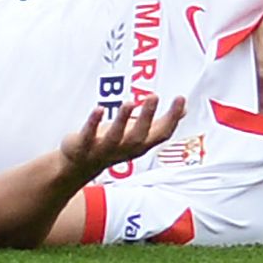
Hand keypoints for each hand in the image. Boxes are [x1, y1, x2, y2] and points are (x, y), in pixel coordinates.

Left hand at [61, 95, 186, 178]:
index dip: (172, 118)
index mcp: (139, 145)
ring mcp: (103, 150)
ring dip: (123, 121)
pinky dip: (93, 123)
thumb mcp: (138, 134)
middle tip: (154, 96)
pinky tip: (99, 108)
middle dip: (147, 117)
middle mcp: (124, 150)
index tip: (180, 98)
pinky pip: (89, 135)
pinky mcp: (84, 146)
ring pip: (115, 138)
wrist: (78, 167)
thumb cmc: (111, 145)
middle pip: (139, 137)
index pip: (161, 134)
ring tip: (129, 103)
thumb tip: (184, 109)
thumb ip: (160, 123)